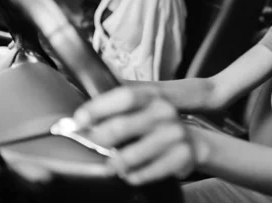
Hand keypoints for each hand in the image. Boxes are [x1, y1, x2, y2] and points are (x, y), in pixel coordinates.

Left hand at [73, 84, 205, 184]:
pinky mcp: (182, 156)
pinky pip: (147, 172)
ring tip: (111, 165)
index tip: (80, 119)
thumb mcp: (143, 110)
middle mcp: (165, 112)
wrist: (192, 143)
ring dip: (116, 163)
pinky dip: (134, 176)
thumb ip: (119, 109)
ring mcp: (175, 134)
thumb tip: (81, 117)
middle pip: (123, 125)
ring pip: (133, 154)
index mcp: (152, 97)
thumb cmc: (156, 126)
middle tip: (92, 144)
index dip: (99, 107)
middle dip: (100, 138)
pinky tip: (130, 174)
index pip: (124, 96)